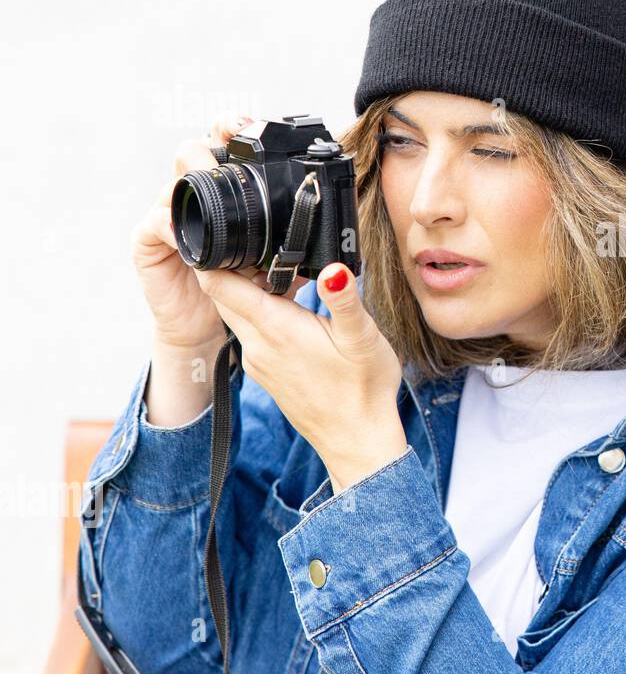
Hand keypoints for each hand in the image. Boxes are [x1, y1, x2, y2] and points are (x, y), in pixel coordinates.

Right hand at [132, 113, 308, 352]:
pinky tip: (188, 229)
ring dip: (190, 178)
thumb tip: (336, 228)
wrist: (205, 326)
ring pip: (172, 183)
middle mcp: (191, 197)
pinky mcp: (147, 242)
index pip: (221, 149)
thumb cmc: (237, 288)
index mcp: (220, 194)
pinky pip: (156, 225)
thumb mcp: (274, 261)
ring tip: (208, 179)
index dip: (230, 131)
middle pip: (192, 152)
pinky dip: (172, 225)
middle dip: (209, 141)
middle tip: (228, 138)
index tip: (249, 126)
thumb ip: (294, 241)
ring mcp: (166, 216)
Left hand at [194, 261, 408, 492]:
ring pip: (236, 314)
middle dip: (232, 267)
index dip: (214, 255)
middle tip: (261, 245)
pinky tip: (292, 309)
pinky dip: (261, 313)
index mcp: (275, 329)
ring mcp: (258, 361)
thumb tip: (334, 267)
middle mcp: (257, 345)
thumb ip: (343, 299)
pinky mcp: (266, 372)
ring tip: (286, 273)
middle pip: (222, 295)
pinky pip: (250, 332)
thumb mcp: (362, 338)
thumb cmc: (364, 390)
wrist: (357, 441)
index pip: (219, 284)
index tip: (226, 232)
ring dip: (250, 290)